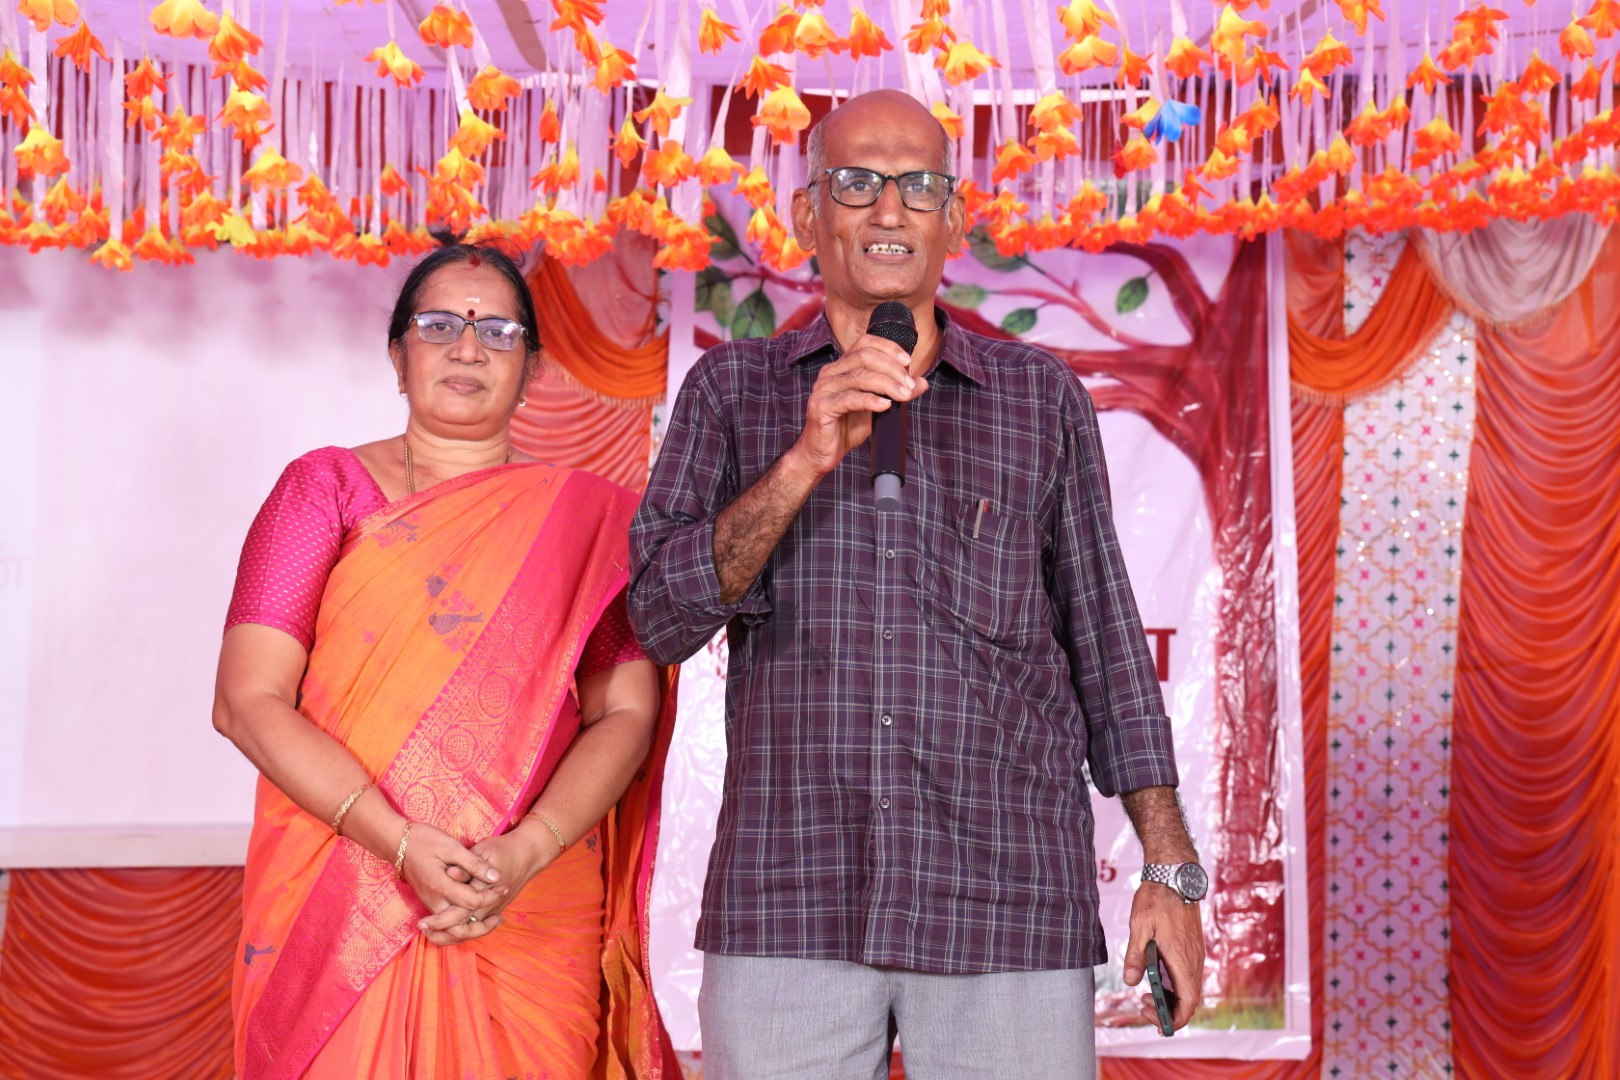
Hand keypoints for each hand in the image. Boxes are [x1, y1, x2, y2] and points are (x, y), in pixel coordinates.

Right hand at [397, 820, 506, 922]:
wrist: (397, 844)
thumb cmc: (424, 840)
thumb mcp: (451, 846)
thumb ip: (473, 863)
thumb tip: (496, 877)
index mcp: (440, 885)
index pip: (471, 901)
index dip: (491, 896)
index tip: (503, 886)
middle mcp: (433, 901)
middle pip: (460, 926)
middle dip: (483, 925)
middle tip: (501, 916)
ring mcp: (430, 904)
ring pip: (452, 930)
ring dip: (473, 930)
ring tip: (493, 921)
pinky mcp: (430, 904)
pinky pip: (447, 924)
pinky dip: (463, 926)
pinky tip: (478, 917)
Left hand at [418, 820, 553, 945]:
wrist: (528, 855)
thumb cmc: (503, 850)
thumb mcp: (484, 851)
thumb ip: (467, 864)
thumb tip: (450, 873)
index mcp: (483, 893)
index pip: (457, 915)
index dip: (438, 921)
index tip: (421, 922)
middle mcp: (487, 907)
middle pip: (461, 930)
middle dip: (440, 934)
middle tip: (422, 929)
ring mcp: (492, 911)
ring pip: (469, 932)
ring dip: (449, 935)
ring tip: (431, 932)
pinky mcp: (494, 911)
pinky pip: (475, 927)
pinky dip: (460, 931)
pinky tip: (446, 928)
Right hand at [791, 333, 927, 477]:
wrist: (823, 453)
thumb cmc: (846, 428)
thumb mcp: (877, 407)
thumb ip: (896, 392)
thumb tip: (921, 382)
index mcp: (841, 367)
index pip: (864, 343)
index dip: (887, 347)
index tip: (907, 361)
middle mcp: (830, 373)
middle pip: (863, 357)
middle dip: (891, 368)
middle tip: (909, 384)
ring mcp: (823, 389)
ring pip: (858, 376)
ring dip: (886, 384)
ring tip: (904, 396)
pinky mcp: (820, 407)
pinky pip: (848, 399)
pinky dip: (869, 400)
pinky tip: (884, 405)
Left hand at [1122, 884, 1204, 1030]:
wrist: (1175, 876)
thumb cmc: (1157, 899)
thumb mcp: (1140, 926)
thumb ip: (1135, 956)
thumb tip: (1129, 981)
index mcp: (1182, 959)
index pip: (1187, 1003)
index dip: (1174, 1020)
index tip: (1157, 1023)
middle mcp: (1194, 960)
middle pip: (1189, 1000)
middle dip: (1168, 1011)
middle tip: (1143, 1007)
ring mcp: (1195, 954)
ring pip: (1189, 988)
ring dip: (1171, 999)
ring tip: (1145, 995)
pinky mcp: (1193, 948)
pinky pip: (1188, 975)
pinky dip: (1175, 986)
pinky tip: (1156, 979)